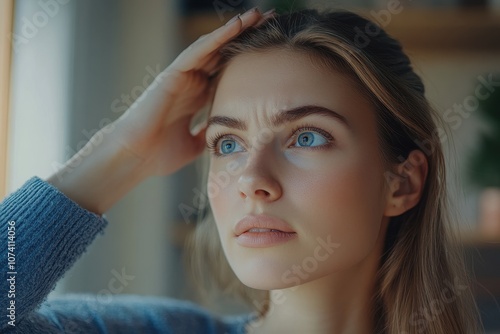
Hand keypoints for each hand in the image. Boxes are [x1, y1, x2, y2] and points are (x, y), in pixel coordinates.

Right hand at [47, 7, 274, 213]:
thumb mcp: (196, 144)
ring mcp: (183, 76)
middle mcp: (192, 82)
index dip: (249, 59)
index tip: (273, 51)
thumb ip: (210, 135)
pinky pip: (197, 51)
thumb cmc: (160, 154)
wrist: (136, 158)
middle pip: (224, 53)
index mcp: (199, 97)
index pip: (228, 71)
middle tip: (272, 22)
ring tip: (258, 15)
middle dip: (248, 38)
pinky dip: (217, 37)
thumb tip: (227, 138)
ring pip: (213, 46)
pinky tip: (237, 25)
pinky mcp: (172, 74)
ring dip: (236, 29)